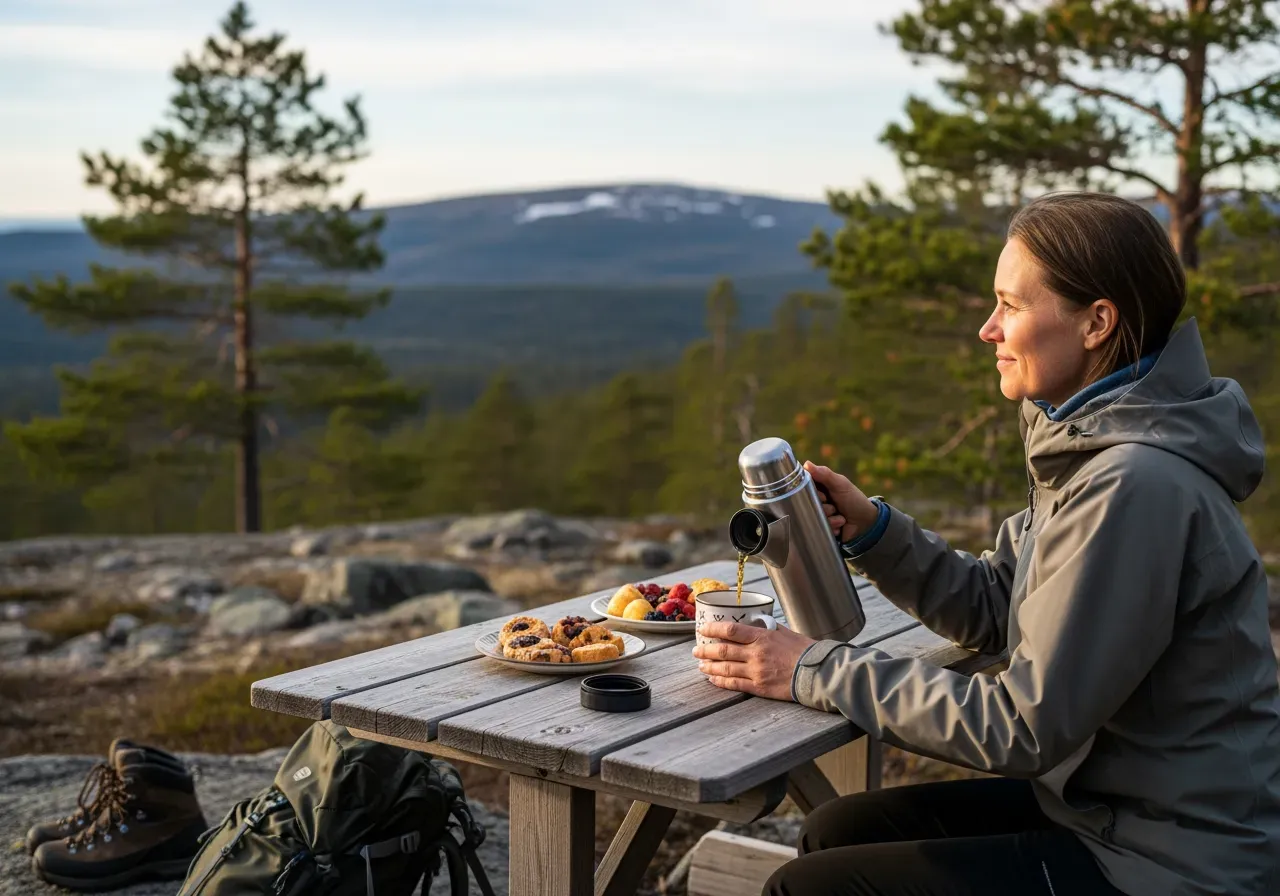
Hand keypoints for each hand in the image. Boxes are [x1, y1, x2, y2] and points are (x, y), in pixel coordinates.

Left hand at [692, 621, 815, 700]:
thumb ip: (768, 628)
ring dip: (710, 667)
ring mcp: (756, 671)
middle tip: (695, 651)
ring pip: (725, 668)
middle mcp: (756, 653)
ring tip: (700, 666)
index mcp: (762, 636)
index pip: (730, 630)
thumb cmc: (805, 651)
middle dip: (706, 650)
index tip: (702, 629)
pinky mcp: (760, 687)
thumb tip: (756, 622)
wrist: (818, 672)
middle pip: (723, 650)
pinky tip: (713, 680)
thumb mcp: (786, 632)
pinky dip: (721, 682)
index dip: (713, 629)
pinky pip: (735, 684)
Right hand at [804, 461, 877, 542]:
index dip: (812, 493)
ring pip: (814, 517)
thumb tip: (806, 464)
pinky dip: (832, 527)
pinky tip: (841, 525)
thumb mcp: (840, 485)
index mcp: (820, 487)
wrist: (867, 523)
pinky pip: (820, 527)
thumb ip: (824, 474)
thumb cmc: (855, 500)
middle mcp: (817, 500)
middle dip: (824, 507)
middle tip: (835, 506)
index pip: (804, 486)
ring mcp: (820, 514)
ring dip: (830, 519)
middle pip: (807, 504)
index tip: (823, 496)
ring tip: (841, 518)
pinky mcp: (822, 526)